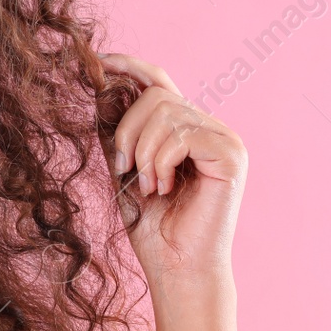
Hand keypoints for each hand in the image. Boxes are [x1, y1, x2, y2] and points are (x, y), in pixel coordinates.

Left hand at [96, 54, 247, 289]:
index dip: (130, 66)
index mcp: (186, 129)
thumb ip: (120, 131)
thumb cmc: (153, 226)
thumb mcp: (126, 169)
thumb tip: (100, 89)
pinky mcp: (231, 154)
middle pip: (157, 95)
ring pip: (166, 112)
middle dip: (127, 130)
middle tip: (125, 169)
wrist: (177, 268)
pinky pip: (181, 134)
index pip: (160, 82)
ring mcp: (224, 138)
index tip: (99, 62)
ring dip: (143, 152)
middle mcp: (209, 128)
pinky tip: (164, 187)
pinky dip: (161, 162)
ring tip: (149, 185)